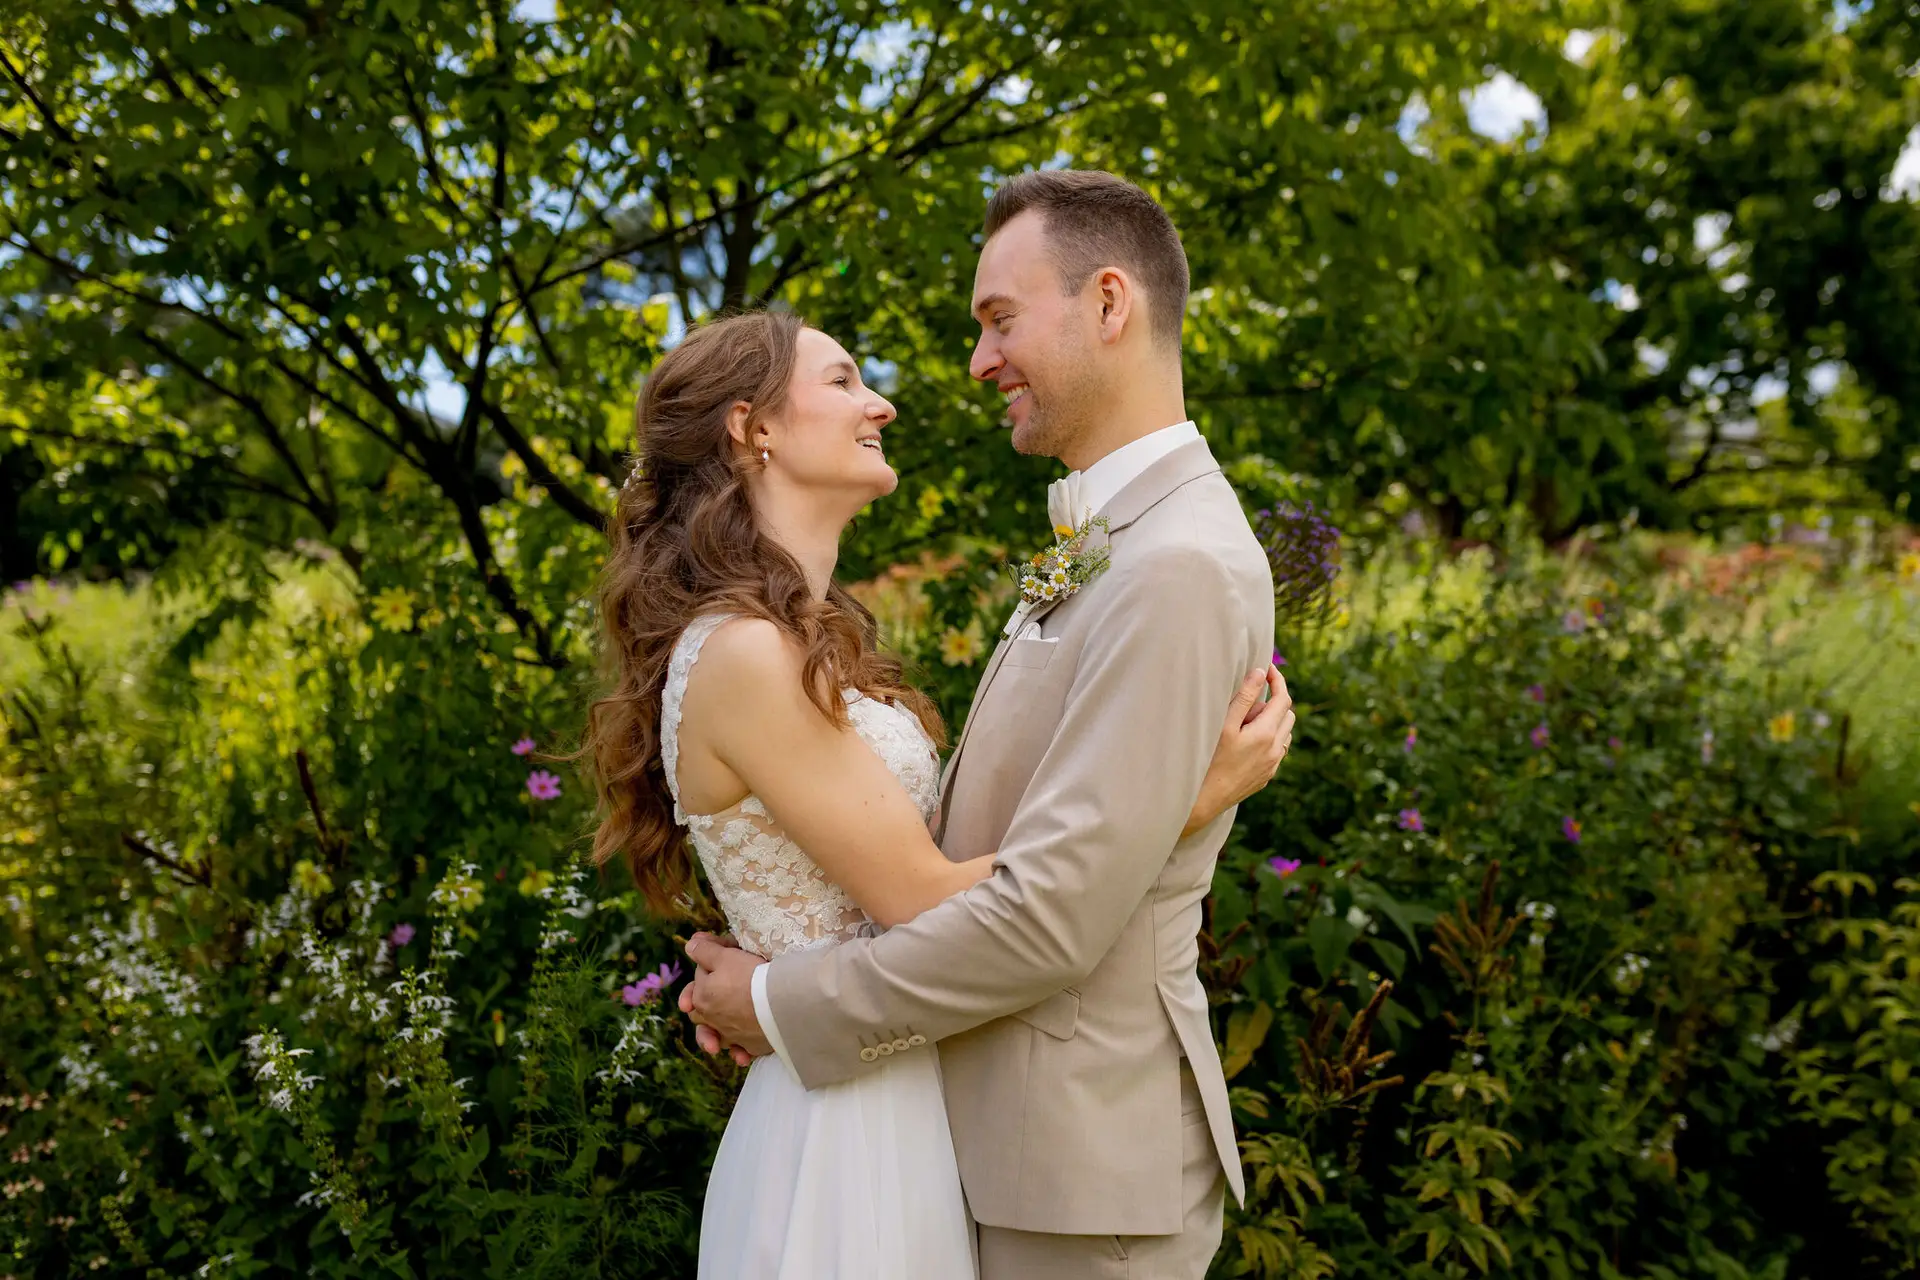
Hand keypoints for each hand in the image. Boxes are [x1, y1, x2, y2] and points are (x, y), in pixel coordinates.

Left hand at [679, 931, 772, 1060]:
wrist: (781, 1003)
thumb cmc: (752, 975)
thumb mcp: (726, 955)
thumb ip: (704, 951)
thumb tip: (690, 945)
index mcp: (701, 997)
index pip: (699, 978)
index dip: (711, 962)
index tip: (728, 951)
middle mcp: (711, 1019)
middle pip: (700, 1010)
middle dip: (703, 1002)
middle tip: (716, 990)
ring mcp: (730, 1035)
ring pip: (715, 1035)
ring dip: (715, 1035)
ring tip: (720, 1031)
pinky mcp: (750, 1046)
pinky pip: (740, 1050)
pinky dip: (739, 1051)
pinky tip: (741, 1051)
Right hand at [1186, 665, 1295, 833]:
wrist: (1204, 801)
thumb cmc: (1208, 760)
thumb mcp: (1224, 725)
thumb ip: (1244, 697)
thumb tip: (1260, 673)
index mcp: (1266, 734)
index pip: (1283, 698)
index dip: (1278, 680)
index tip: (1268, 668)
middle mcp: (1275, 750)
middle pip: (1288, 714)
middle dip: (1274, 700)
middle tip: (1248, 700)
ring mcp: (1272, 765)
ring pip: (1284, 733)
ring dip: (1273, 720)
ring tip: (1245, 721)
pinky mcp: (1266, 776)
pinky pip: (1277, 750)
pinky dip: (1269, 737)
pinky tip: (1246, 741)